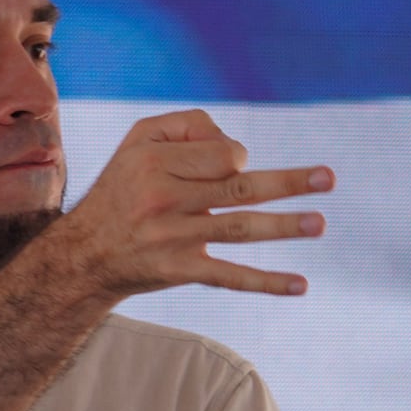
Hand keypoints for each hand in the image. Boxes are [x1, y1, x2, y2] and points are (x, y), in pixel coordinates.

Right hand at [36, 112, 328, 301]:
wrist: (82, 254)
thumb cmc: (121, 188)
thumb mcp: (137, 141)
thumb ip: (186, 125)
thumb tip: (237, 147)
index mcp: (155, 163)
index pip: (222, 154)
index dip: (235, 156)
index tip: (230, 165)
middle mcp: (163, 199)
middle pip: (238, 188)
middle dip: (287, 182)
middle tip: (328, 178)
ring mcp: (173, 238)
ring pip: (238, 228)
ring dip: (284, 226)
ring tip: (320, 223)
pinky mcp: (179, 270)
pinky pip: (228, 276)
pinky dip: (265, 282)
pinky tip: (300, 285)